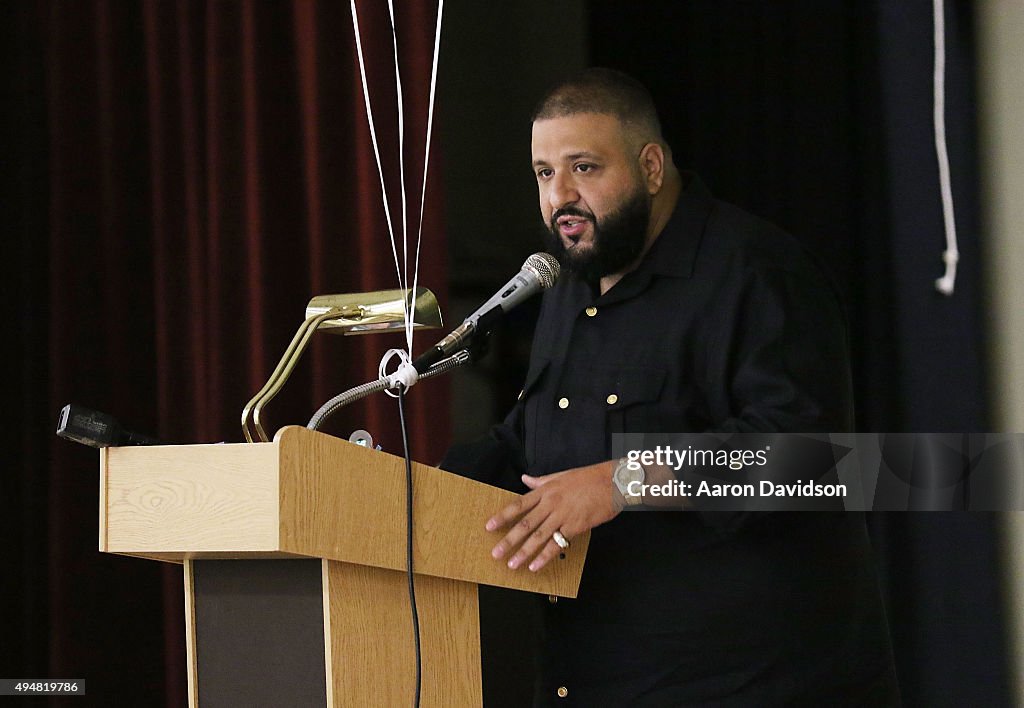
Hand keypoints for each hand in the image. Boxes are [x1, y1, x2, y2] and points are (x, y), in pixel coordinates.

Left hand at [485, 461, 620, 571]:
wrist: (612, 482)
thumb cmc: (588, 478)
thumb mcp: (561, 475)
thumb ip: (541, 481)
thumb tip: (525, 478)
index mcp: (546, 491)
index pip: (519, 505)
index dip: (503, 517)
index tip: (489, 526)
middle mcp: (550, 504)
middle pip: (525, 524)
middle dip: (509, 540)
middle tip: (496, 553)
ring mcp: (562, 516)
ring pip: (538, 537)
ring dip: (524, 552)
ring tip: (512, 564)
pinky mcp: (575, 527)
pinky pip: (557, 544)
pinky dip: (545, 556)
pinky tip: (535, 565)